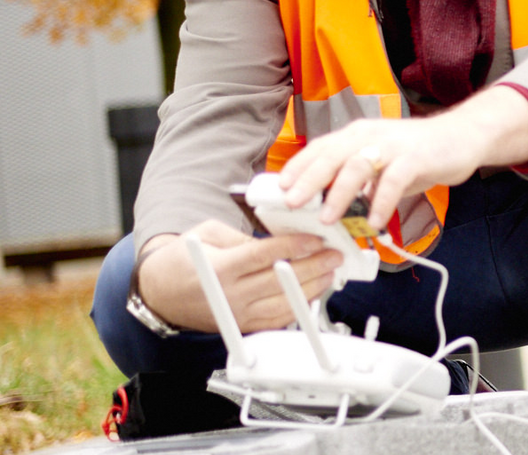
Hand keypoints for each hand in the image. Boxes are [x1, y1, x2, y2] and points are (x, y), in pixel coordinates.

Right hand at [135, 221, 342, 332]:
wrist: (158, 293)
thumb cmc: (182, 260)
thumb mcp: (207, 234)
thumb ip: (243, 237)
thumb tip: (277, 241)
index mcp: (220, 267)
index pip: (266, 255)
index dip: (295, 246)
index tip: (316, 240)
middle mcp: (229, 294)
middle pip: (280, 281)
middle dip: (313, 266)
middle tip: (334, 255)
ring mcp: (236, 314)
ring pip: (282, 304)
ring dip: (312, 289)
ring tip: (329, 273)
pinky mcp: (240, 327)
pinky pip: (275, 321)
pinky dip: (297, 309)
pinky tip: (312, 294)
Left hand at [278, 84, 527, 230]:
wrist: (462, 137)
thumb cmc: (416, 154)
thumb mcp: (380, 163)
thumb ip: (356, 180)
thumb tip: (326, 207)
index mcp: (356, 135)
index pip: (319, 148)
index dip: (297, 168)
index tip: (279, 189)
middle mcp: (370, 136)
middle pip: (331, 156)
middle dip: (308, 181)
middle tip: (292, 204)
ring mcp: (393, 145)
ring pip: (357, 166)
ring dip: (340, 194)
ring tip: (328, 219)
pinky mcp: (416, 157)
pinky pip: (394, 181)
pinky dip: (383, 202)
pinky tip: (378, 222)